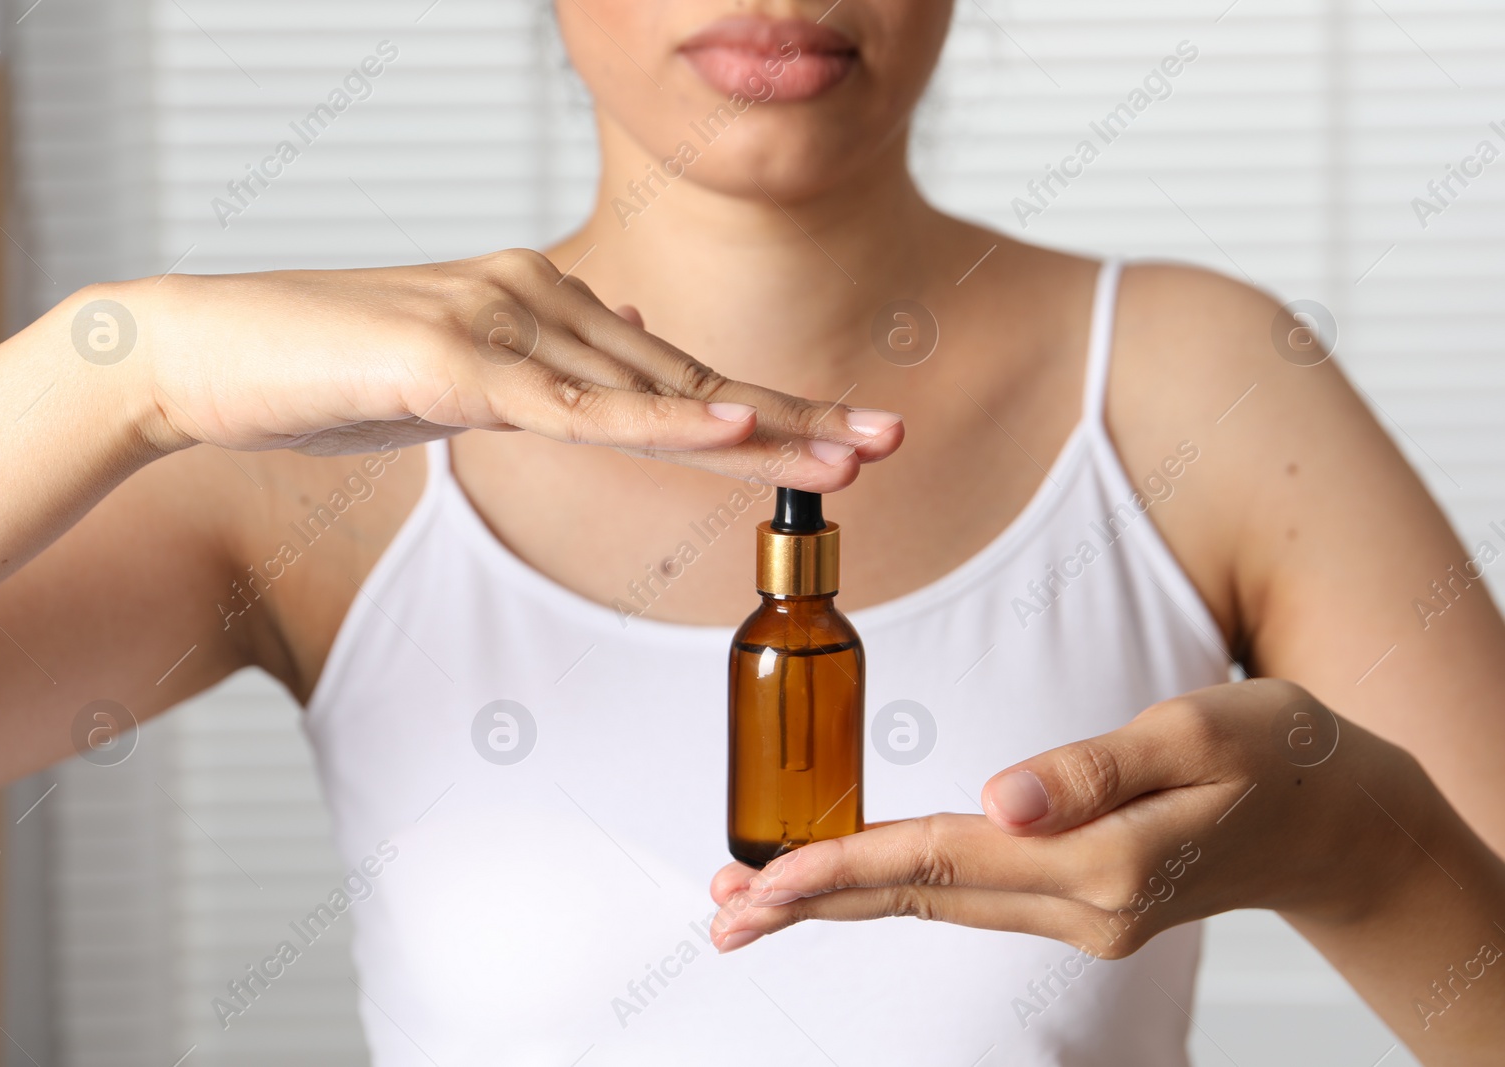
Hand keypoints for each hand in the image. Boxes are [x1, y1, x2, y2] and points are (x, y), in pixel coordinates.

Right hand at [99, 249, 902, 481]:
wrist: (203, 354)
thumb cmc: (327, 370)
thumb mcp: (456, 371)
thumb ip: (544, 367)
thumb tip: (634, 345)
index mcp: (544, 305)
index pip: (673, 371)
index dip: (763, 409)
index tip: (843, 438)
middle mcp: (537, 298)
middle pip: (686, 373)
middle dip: (793, 415)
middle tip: (890, 440)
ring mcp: (496, 321)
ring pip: (645, 388)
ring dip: (753, 423)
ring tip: (848, 451)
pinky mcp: (449, 358)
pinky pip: (566, 401)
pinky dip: (651, 416)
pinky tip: (728, 424)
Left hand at [709, 678, 1432, 954]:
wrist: (1341, 820)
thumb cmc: (1277, 757)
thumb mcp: (1201, 734)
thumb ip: (1096, 767)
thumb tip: (1000, 796)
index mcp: (1096, 862)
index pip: (940, 864)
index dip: (843, 870)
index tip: (762, 881)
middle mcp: (1078, 905)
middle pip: (919, 901)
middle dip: (813, 905)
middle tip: (721, 917)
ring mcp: (1080, 916)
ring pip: (936, 907)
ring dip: (843, 904)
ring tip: (757, 905)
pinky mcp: (1081, 904)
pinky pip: (968, 900)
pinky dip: (899, 894)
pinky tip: (855, 887)